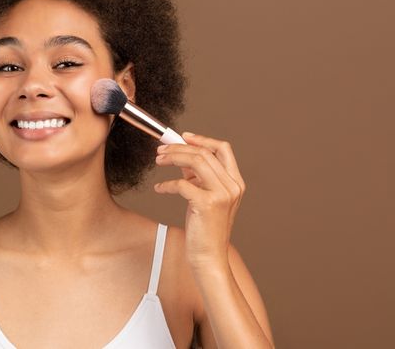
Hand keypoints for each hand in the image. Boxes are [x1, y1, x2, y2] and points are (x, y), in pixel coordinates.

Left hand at [153, 132, 246, 269]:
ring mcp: (222, 194)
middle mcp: (233, 186)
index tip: (184, 136)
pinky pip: (182, 183)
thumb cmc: (205, 229)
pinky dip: (166, 184)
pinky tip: (159, 189)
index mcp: (236, 182)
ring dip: (172, 158)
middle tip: (161, 151)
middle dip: (179, 147)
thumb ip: (199, 177)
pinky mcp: (207, 204)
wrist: (209, 257)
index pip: (223, 149)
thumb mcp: (206, 198)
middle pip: (204, 152)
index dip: (202, 139)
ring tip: (158, 161)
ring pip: (195, 161)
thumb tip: (183, 158)